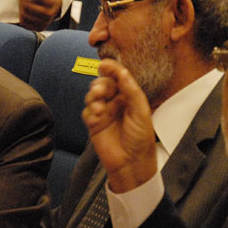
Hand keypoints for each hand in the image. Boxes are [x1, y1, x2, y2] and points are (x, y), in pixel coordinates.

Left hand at [14, 0, 61, 29]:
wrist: (56, 3)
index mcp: (51, 0)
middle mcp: (49, 12)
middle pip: (26, 5)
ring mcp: (45, 22)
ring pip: (24, 15)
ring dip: (21, 7)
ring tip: (27, 2)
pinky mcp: (40, 28)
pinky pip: (24, 23)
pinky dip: (22, 16)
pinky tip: (28, 11)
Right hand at [82, 59, 156, 192]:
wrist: (131, 163)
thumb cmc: (140, 139)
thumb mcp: (140, 111)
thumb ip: (131, 90)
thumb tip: (122, 71)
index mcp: (130, 97)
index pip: (119, 78)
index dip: (111, 69)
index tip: (104, 64)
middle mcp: (116, 102)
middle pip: (103, 84)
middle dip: (100, 84)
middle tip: (101, 91)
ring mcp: (104, 112)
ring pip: (92, 95)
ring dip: (93, 97)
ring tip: (98, 106)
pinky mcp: (94, 123)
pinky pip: (86, 110)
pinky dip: (89, 110)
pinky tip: (96, 116)